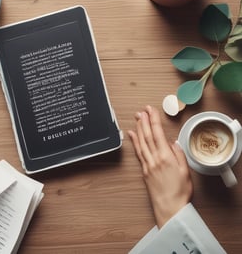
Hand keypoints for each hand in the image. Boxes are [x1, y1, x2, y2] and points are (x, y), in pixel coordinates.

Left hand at [128, 105, 192, 227]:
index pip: (158, 133)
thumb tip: (173, 142)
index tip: (151, 110)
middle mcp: (154, 158)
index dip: (153, 119)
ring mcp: (147, 164)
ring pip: (141, 142)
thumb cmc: (180, 192)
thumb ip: (179, 154)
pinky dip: (134, 142)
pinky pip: (138, 152)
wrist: (169, 208)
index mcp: (166, 157)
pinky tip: (132, 135)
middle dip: (144, 120)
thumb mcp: (185, 171)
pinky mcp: (144, 170)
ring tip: (137, 118)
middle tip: (142, 110)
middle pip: (147, 135)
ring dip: (138, 128)